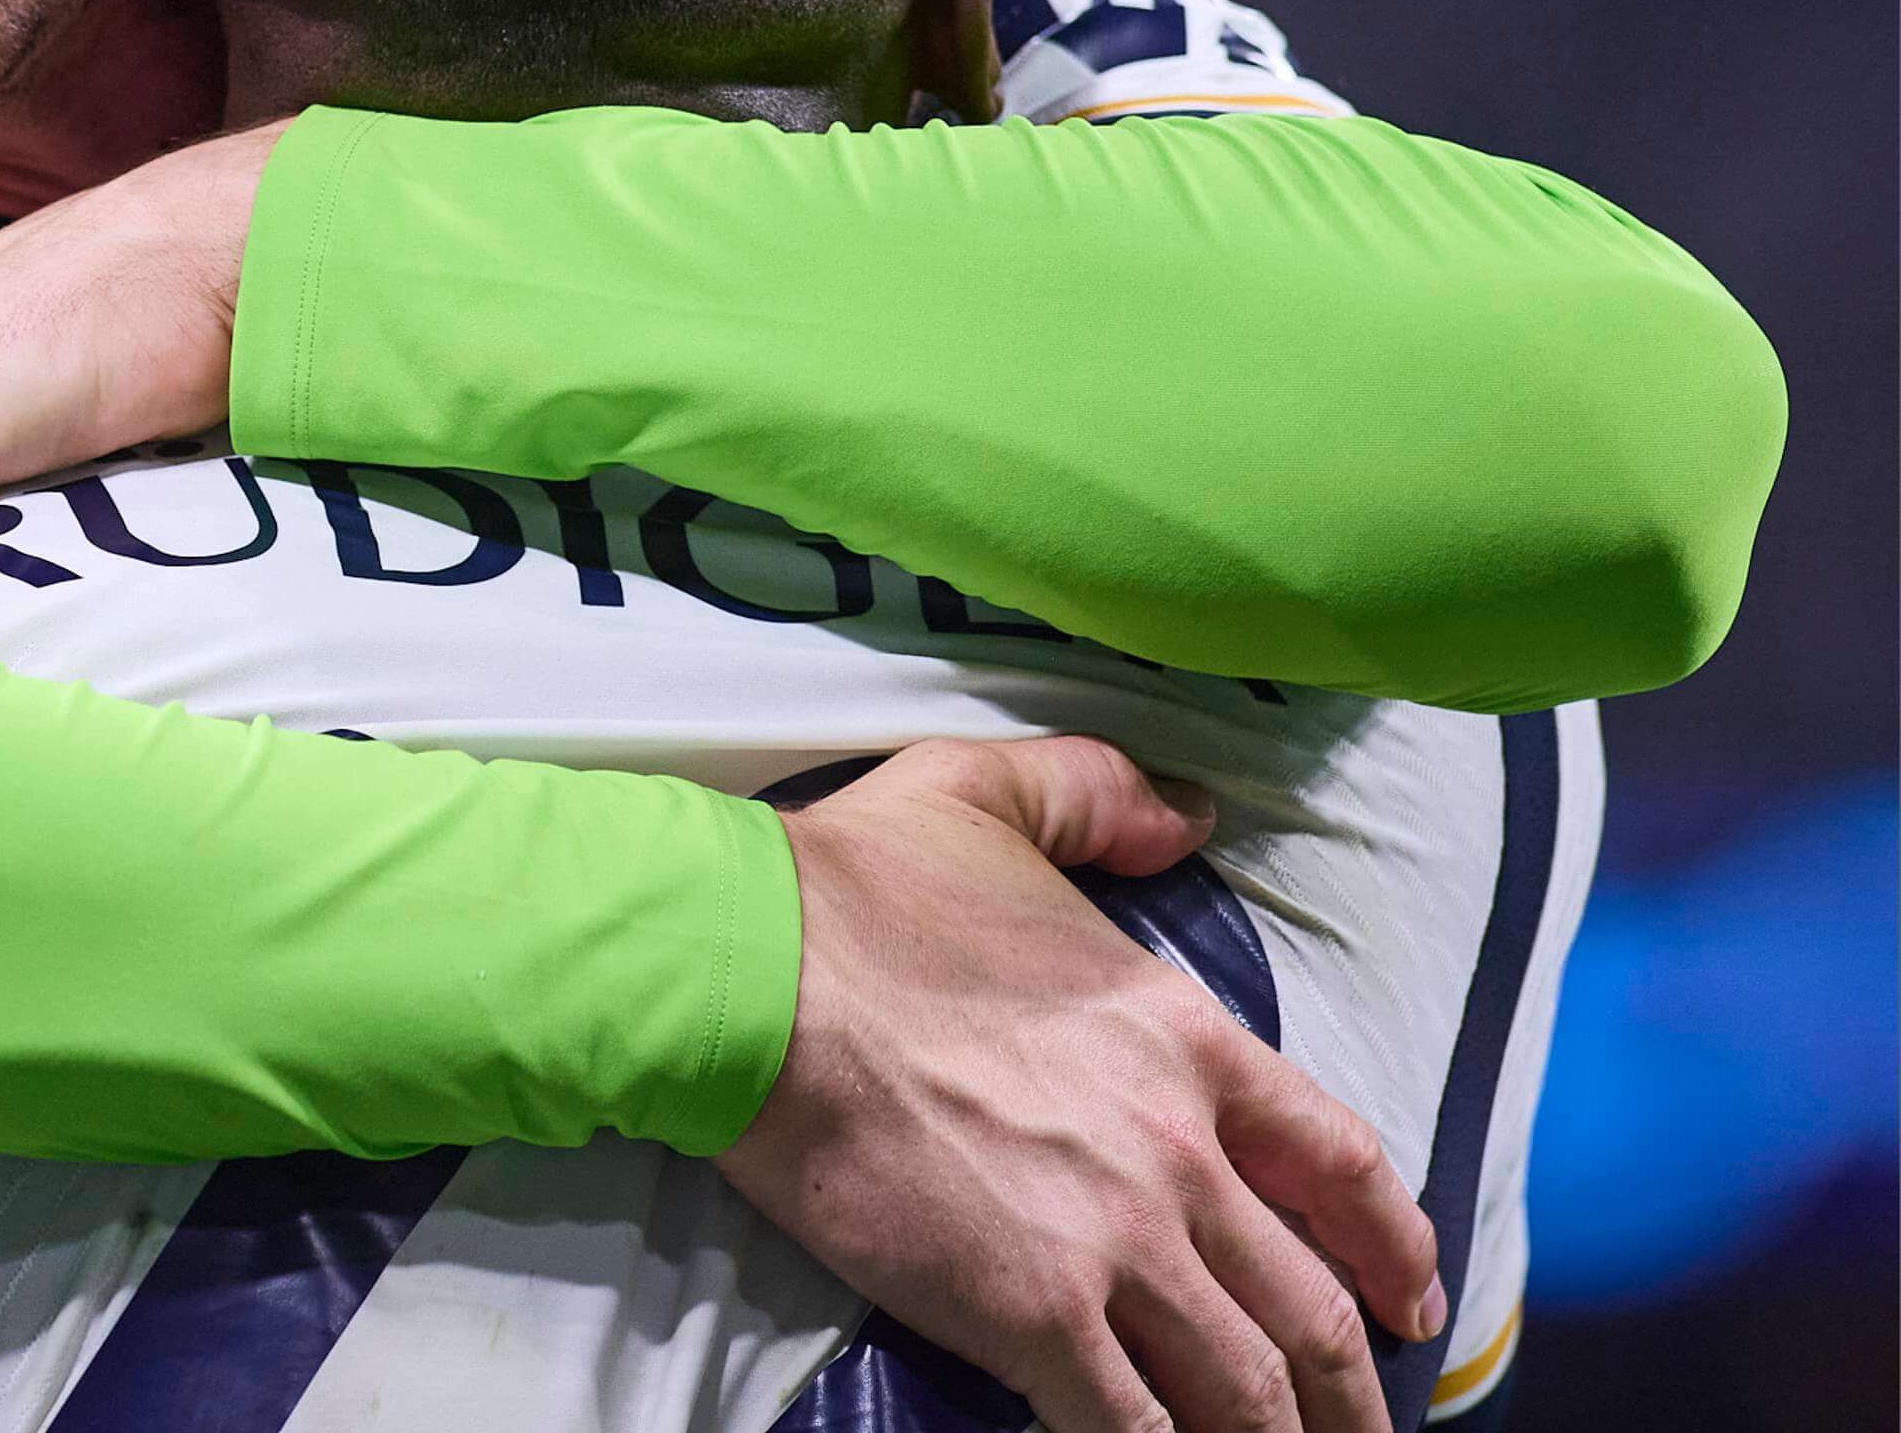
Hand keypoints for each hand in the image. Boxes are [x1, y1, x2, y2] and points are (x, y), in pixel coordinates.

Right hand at [723, 737, 1442, 1432]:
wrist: (749, 970)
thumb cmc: (848, 886)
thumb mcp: (984, 791)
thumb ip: (1097, 794)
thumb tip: (1190, 812)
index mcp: (1180, 1032)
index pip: (1338, 1159)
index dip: (1394, 1244)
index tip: (1412, 1299)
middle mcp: (1176, 1148)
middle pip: (1308, 1306)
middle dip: (1348, 1391)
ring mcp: (1113, 1240)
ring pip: (1241, 1387)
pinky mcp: (1033, 1313)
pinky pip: (1134, 1426)